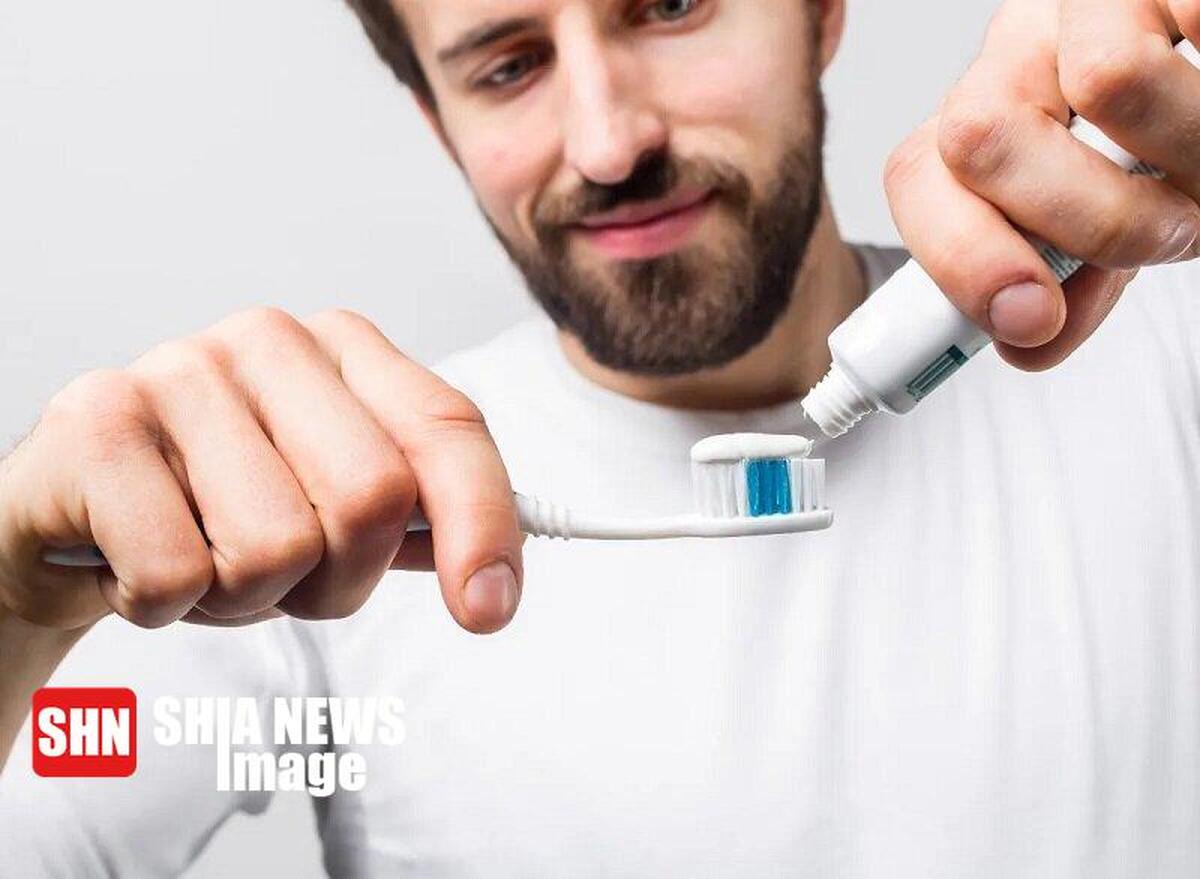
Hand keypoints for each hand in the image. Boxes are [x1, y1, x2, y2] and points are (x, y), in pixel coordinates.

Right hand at [0, 308, 522, 633]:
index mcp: (346, 350)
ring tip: (203, 560)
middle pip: (373, 497)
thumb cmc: (215, 509)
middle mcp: (271, 341)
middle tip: (284, 578)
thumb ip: (413, 527)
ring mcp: (181, 369)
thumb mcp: (328, 511)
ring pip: (276, 547)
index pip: (448, 428)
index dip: (484, 523)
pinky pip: (176, 573)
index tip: (489, 608)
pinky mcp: (97, 418)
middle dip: (338, 579)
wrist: (70, 510)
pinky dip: (162, 604)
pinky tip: (135, 558)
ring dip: (243, 597)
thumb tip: (495, 577)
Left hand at [884, 0, 1199, 369]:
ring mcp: (1089, 1)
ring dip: (1185, 162)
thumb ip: (1062, 275)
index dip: (961, 258)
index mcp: (986, 113)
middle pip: (978, 135)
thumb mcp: (1104, 214)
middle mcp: (1019, 47)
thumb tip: (1029, 340)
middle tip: (1168, 233)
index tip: (1027, 320)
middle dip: (1089, 220)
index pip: (919, 178)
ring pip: (1110, 80)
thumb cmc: (1167, 142)